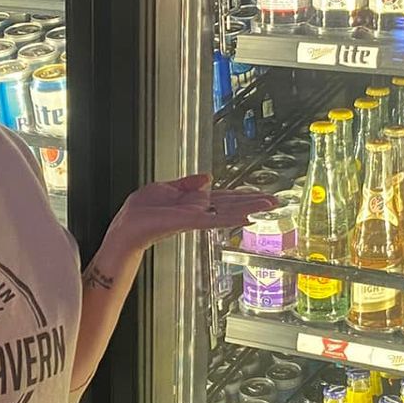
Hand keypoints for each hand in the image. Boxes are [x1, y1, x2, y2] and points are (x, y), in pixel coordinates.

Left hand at [109, 174, 278, 254]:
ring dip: (250, 207)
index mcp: (194, 202)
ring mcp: (196, 217)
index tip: (260, 194)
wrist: (127, 225)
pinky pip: (214, 218)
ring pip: (228, 211)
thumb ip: (187, 184)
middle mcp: (198, 211)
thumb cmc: (140, 210)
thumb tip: (207, 177)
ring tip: (269, 205)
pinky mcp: (189, 221)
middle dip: (254, 202)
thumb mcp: (166, 188)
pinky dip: (230, 215)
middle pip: (232, 204)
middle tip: (276, 201)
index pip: (224, 198)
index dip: (243, 195)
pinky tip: (246, 215)